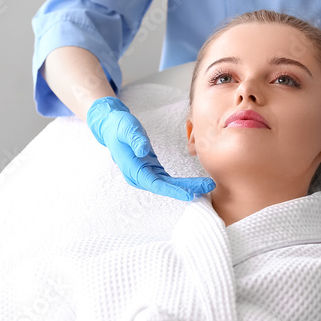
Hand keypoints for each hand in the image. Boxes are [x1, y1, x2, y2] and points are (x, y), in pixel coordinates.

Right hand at [86, 96, 215, 200]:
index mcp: (132, 168)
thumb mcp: (126, 128)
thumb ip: (134, 139)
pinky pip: (167, 180)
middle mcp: (138, 175)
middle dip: (186, 189)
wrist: (112, 126)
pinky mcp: (151, 170)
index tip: (189, 195)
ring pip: (168, 185)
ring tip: (206, 185)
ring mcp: (145, 174)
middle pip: (165, 187)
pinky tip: (194, 184)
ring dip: (186, 187)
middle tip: (207, 186)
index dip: (172, 191)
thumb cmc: (119, 126)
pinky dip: (181, 183)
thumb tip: (142, 150)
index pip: (154, 184)